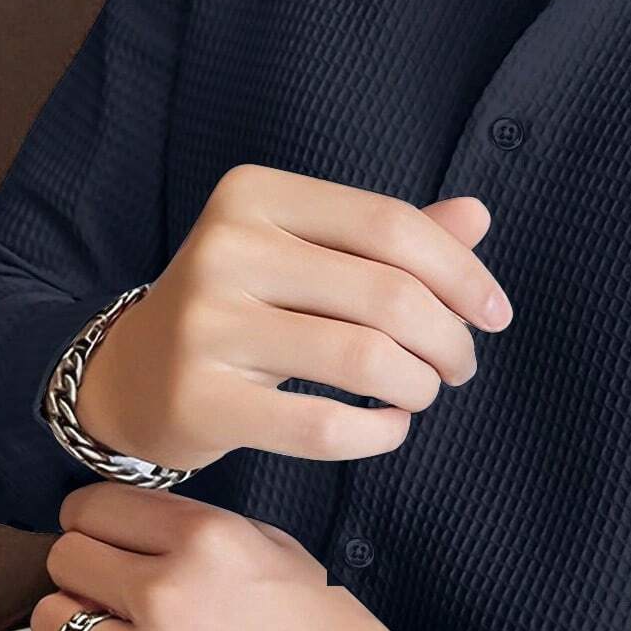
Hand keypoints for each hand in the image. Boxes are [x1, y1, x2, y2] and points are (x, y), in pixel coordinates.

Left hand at [23, 482, 471, 630]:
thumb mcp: (274, 550)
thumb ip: (195, 531)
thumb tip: (124, 529)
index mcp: (207, 539)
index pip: (92, 509)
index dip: (93, 524)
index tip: (103, 542)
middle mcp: (170, 594)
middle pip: (65, 559)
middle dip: (85, 573)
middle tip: (113, 597)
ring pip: (49, 620)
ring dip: (73, 627)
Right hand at [74, 165, 513, 473]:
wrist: (135, 376)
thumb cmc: (246, 307)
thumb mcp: (307, 255)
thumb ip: (390, 238)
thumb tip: (478, 215)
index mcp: (255, 195)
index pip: (390, 224)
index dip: (461, 273)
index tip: (495, 314)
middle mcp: (225, 248)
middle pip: (388, 295)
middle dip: (449, 339)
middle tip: (459, 366)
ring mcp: (207, 326)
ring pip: (365, 360)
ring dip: (419, 386)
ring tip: (422, 393)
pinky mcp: (202, 401)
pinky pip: (324, 428)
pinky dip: (379, 434)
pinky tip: (391, 428)